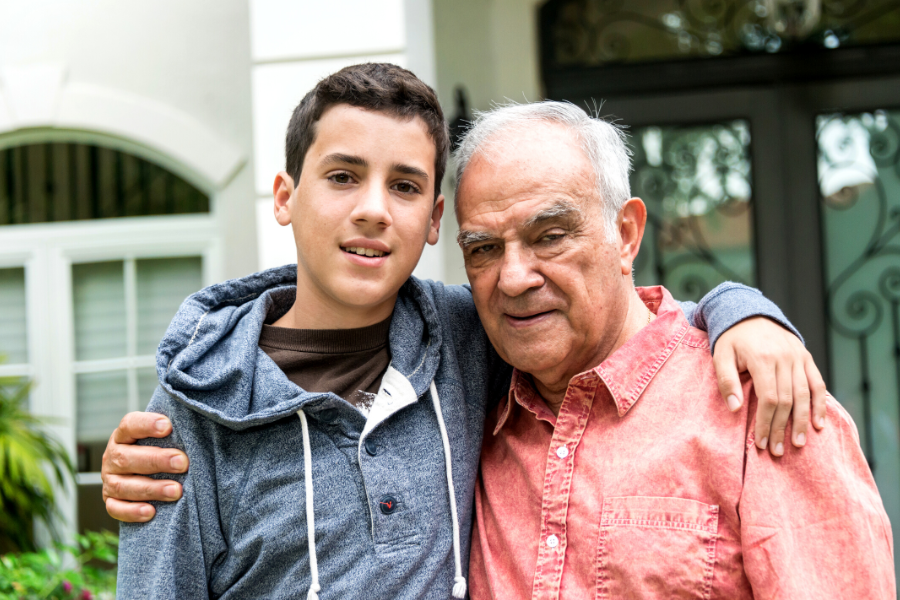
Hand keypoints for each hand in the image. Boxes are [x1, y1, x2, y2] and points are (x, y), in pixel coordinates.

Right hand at [101, 412, 188, 522]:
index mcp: (124, 436)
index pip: (130, 425)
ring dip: (151, 489)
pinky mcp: (111, 501)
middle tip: (182, 462)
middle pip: (127, 458)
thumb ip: (174, 432)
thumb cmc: (162, 449)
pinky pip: (116, 509)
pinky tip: (151, 512)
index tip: (168, 427)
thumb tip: (197, 427)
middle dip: (157, 460)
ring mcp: (110, 480)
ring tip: (176, 491)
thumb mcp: (165, 437)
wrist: (148, 471)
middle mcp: (113, 457)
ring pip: (124, 486)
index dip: (146, 425)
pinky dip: (132, 512)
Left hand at [713, 317, 826, 456]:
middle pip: (788, 400)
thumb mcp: (721, 356)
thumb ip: (726, 381)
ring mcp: (798, 357)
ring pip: (805, 394)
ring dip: (803, 422)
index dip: (766, 423)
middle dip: (782, 428)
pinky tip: (818, 423)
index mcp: (762, 358)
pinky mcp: (806, 357)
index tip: (760, 442)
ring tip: (798, 443)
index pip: (769, 398)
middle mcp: (785, 358)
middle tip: (776, 451)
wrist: (749, 314)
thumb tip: (735, 409)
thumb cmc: (732, 339)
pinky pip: (818, 383)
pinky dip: (819, 404)